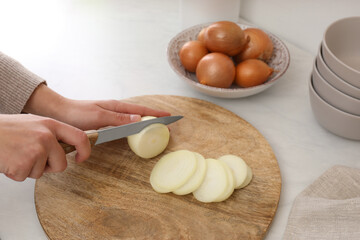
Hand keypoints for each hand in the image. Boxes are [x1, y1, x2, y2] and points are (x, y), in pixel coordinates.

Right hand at [0, 114, 90, 180]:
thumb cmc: (5, 130)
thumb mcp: (33, 123)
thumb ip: (51, 134)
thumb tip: (65, 148)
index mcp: (50, 124)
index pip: (80, 137)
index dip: (85, 150)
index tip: (81, 158)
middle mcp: (46, 136)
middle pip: (61, 164)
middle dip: (49, 167)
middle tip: (31, 158)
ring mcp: (36, 149)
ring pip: (42, 172)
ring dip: (28, 169)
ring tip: (16, 154)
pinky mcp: (24, 163)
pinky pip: (25, 177)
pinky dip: (16, 173)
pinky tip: (9, 160)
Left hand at [55, 99, 170, 129]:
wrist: (60, 112)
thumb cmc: (77, 114)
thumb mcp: (98, 116)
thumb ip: (118, 119)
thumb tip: (139, 118)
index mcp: (116, 106)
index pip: (141, 109)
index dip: (156, 113)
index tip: (169, 116)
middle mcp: (115, 109)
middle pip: (140, 112)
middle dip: (155, 117)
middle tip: (167, 124)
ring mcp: (111, 114)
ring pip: (134, 116)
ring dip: (146, 120)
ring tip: (156, 126)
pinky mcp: (106, 120)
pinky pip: (125, 122)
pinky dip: (135, 124)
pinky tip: (136, 128)